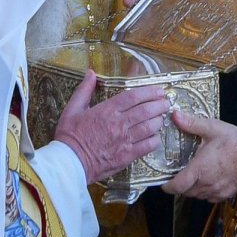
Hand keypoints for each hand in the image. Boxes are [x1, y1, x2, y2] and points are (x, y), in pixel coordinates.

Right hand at [54, 70, 171, 183]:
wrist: (70, 162)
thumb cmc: (70, 136)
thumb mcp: (72, 109)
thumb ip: (84, 90)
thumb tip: (90, 73)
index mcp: (107, 110)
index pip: (133, 97)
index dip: (149, 92)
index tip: (158, 90)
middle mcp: (119, 124)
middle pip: (146, 110)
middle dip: (159, 105)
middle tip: (166, 102)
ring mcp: (125, 140)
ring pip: (150, 127)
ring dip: (159, 121)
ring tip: (162, 117)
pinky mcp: (127, 156)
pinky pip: (148, 146)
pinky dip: (155, 139)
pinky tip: (156, 136)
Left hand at [162, 111, 236, 201]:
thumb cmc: (233, 141)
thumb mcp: (212, 128)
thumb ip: (191, 123)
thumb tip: (175, 115)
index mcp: (198, 169)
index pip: (176, 187)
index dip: (167, 186)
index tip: (164, 181)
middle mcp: (205, 184)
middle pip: (185, 192)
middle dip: (180, 184)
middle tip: (180, 173)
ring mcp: (215, 191)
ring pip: (196, 195)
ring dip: (192, 188)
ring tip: (195, 175)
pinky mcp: (225, 194)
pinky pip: (208, 197)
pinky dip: (205, 191)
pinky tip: (208, 180)